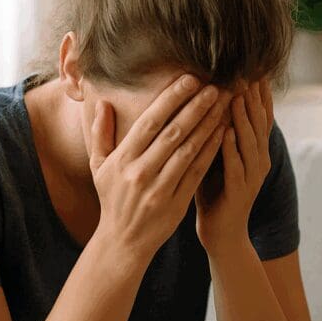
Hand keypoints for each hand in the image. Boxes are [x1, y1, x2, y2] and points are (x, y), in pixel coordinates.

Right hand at [90, 74, 226, 259]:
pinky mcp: (177, 202)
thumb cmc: (112, 198)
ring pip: (189, 150)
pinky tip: (223, 133)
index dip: (170, 99)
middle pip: (173, 132)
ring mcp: (160, 188)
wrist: (124, 241)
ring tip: (223, 105)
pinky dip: (210, 151)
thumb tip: (103, 102)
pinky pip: (197, 172)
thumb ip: (101, 134)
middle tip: (214, 86)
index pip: (150, 122)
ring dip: (208, 125)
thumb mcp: (98, 167)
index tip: (189, 79)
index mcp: (123, 159)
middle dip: (195, 107)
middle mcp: (141, 172)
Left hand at [195, 78, 273, 253]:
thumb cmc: (214, 188)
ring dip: (243, 118)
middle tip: (246, 71)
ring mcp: (252, 175)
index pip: (260, 113)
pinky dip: (232, 149)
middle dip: (252, 96)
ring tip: (236, 95)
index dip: (259, 91)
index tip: (253, 66)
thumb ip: (217, 127)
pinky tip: (225, 133)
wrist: (221, 230)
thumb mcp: (218, 153)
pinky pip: (237, 166)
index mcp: (254, 148)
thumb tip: (209, 95)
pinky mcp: (241, 191)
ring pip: (251, 141)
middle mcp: (259, 158)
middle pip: (259, 121)